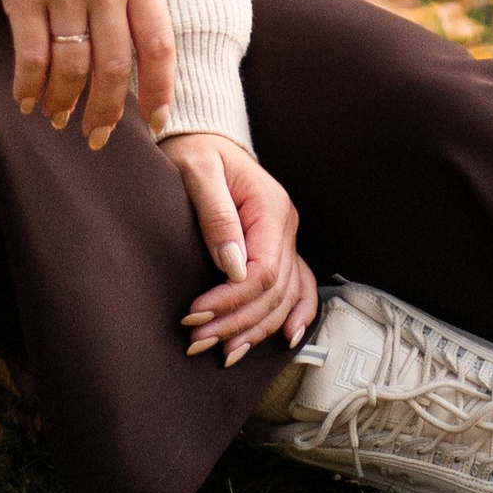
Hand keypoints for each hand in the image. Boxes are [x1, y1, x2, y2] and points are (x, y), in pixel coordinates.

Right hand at [0, 0, 175, 149]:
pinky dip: (28, 86)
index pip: (158, 44)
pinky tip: (25, 100)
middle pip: (114, 68)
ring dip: (65, 103)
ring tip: (59, 117)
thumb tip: (140, 52)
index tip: (156, 124)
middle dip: (107, 113)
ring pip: (72, 68)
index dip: (159, 91)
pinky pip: (30, 54)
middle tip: (98, 138)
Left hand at [167, 133, 316, 366]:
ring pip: (284, 298)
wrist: (202, 140)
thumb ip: (216, 215)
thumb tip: (233, 266)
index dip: (232, 300)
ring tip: (220, 351)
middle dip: (236, 322)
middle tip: (195, 340)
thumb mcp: (198, 172)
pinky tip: (286, 340)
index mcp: (271, 208)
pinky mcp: (278, 249)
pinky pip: (298, 288)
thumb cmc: (196, 152)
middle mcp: (286, 227)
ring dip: (254, 329)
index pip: (263, 271)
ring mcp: (286, 239)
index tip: (195, 313)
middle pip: (273, 292)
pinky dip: (295, 315)